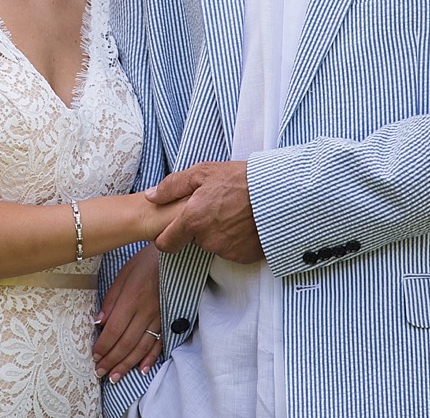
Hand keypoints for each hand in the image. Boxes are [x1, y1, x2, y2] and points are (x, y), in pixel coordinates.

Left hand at [92, 245, 162, 382]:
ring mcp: (159, 318)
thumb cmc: (146, 261)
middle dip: (111, 360)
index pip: (114, 329)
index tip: (94, 356)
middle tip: (100, 372)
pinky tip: (141, 369)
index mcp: (132, 298)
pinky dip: (150, 358)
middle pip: (126, 342)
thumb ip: (111, 299)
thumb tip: (99, 322)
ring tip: (115, 377)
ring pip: (141, 347)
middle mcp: (146, 312)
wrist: (177, 255)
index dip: (103, 346)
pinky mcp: (169, 319)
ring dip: (127, 364)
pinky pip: (159, 343)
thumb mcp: (124, 273)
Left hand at [147, 161, 264, 263]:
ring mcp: (227, 251)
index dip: (167, 236)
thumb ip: (172, 186)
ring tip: (232, 213)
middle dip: (198, 229)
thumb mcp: (203, 172)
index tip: (174, 228)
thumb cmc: (240, 179)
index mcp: (192, 220)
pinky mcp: (244, 256)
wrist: (279, 194)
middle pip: (192, 241)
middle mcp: (207, 240)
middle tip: (213, 210)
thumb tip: (151, 196)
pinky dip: (236, 241)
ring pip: (213, 245)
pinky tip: (244, 224)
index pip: (166, 243)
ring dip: (218, 234)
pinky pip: (232, 251)